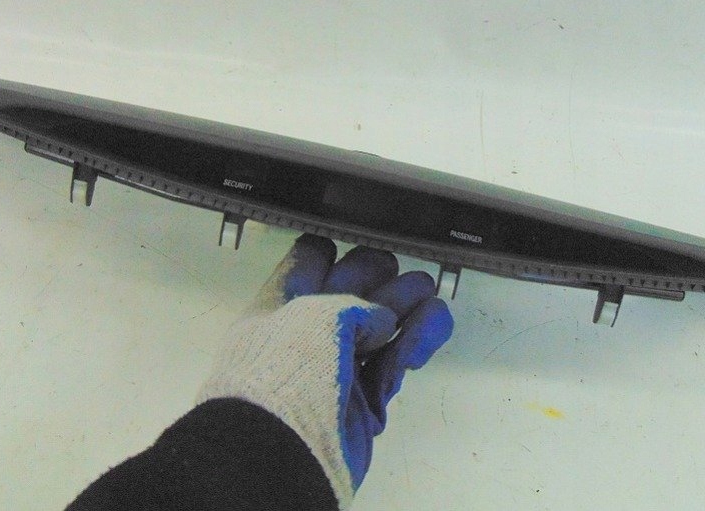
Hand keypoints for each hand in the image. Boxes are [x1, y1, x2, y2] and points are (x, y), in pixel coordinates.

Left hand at [199, 234, 453, 508]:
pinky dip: (417, 341)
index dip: (340, 252)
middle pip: (356, 286)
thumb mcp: (314, 314)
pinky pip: (399, 358)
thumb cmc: (282, 376)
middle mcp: (309, 330)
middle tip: (401, 280)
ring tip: (423, 299)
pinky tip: (422, 335)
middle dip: (383, 277)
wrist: (283, 452)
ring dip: (408, 305)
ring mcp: (339, 363)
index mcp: (282, 302)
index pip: (312, 259)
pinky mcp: (368, 395)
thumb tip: (381, 322)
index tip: (362, 254)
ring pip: (385, 320)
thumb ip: (355, 303)